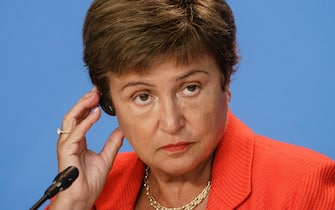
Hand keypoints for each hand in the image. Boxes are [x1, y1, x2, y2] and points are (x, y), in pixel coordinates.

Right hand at [49, 88, 123, 209]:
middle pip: (75, 115)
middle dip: (85, 101)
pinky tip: (95, 113)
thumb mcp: (107, 157)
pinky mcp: (66, 151)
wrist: (83, 198)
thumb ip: (113, 142)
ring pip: (71, 119)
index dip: (90, 106)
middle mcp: (71, 140)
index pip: (82, 118)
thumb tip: (121, 129)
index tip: (100, 95)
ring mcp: (67, 145)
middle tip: (97, 90)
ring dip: (83, 106)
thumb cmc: (91, 181)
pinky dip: (85, 122)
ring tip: (95, 96)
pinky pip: (75, 133)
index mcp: (78, 141)